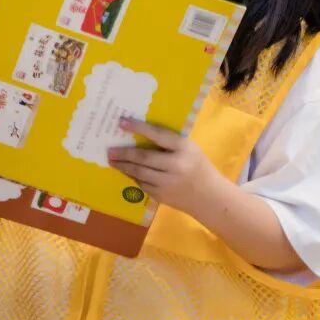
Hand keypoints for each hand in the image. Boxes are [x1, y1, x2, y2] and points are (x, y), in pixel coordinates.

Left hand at [108, 117, 222, 215]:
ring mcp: (167, 183)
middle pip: (143, 157)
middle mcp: (175, 166)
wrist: (209, 197)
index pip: (158, 135)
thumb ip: (170, 142)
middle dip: (124, 153)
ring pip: (139, 172)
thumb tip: (141, 132)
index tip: (121, 122)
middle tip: (109, 149)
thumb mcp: (189, 149)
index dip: (138, 127)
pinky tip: (126, 170)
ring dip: (123, 165)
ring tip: (112, 159)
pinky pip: (141, 184)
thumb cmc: (198, 166)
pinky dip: (132, 176)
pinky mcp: (161, 196)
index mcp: (184, 149)